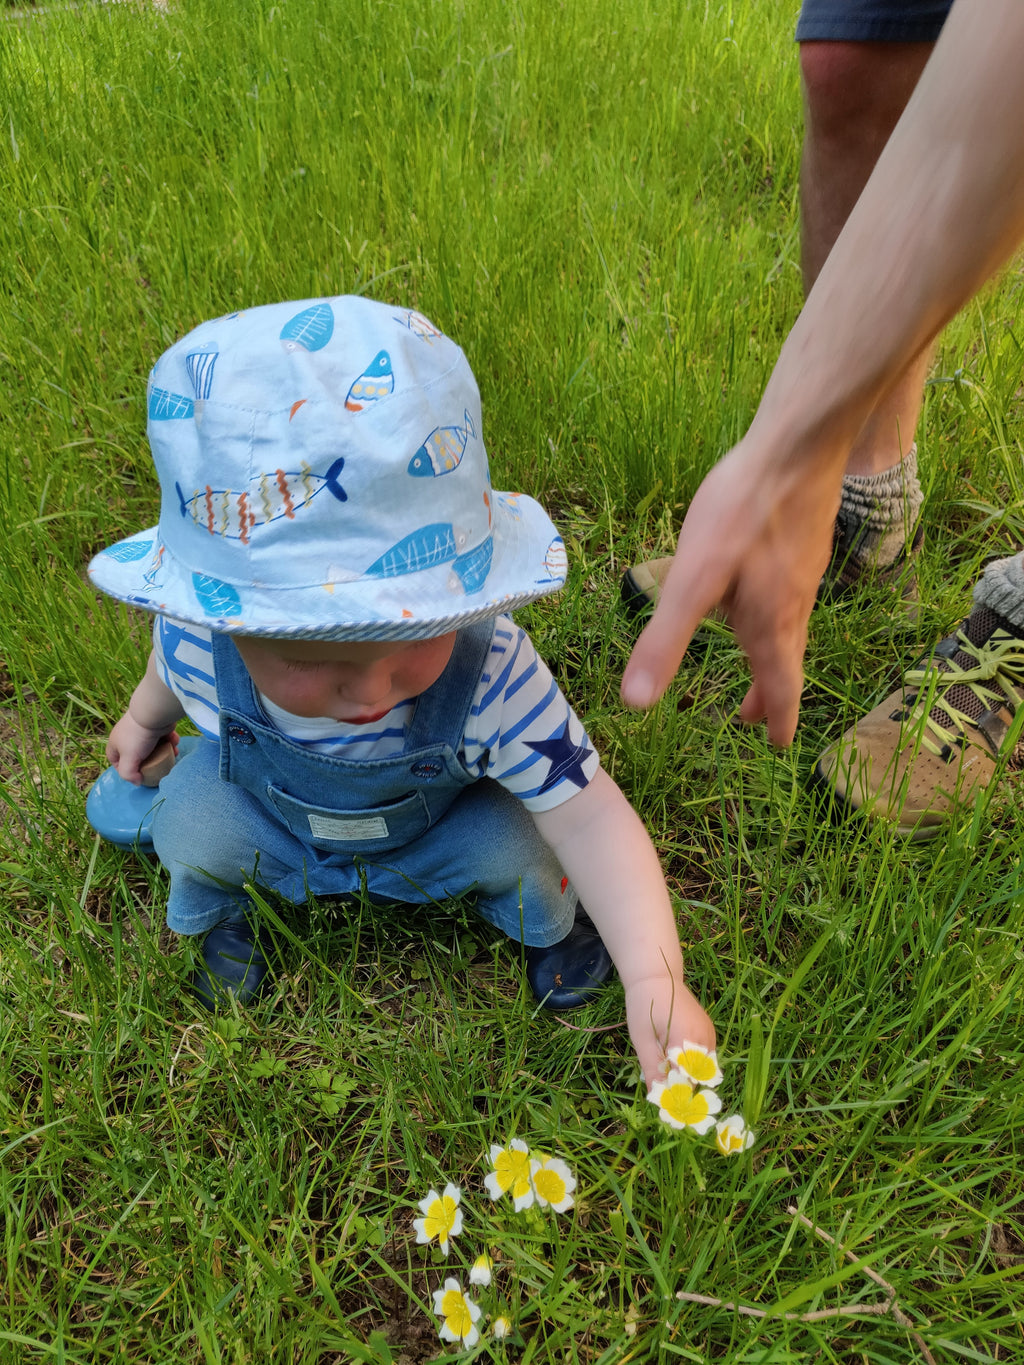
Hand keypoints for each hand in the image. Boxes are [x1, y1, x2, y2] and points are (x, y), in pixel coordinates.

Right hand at [106, 712, 178, 783]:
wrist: (154, 714)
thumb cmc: (137, 738)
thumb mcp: (128, 760)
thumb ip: (128, 774)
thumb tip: (137, 782)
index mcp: (116, 744)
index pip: (116, 762)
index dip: (126, 771)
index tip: (139, 776)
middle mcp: (128, 737)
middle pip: (138, 756)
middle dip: (150, 762)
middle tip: (160, 767)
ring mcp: (142, 731)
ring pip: (153, 747)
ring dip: (163, 752)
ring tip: (172, 755)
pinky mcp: (156, 725)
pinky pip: (163, 737)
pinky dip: (170, 741)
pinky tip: (174, 743)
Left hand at [620, 432, 842, 744]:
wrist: (797, 446)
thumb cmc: (743, 511)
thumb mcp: (692, 579)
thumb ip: (665, 640)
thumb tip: (637, 703)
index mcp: (769, 623)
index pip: (780, 687)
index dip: (779, 719)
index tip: (780, 746)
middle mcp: (794, 605)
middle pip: (785, 662)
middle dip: (770, 694)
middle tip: (754, 718)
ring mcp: (804, 572)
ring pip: (790, 628)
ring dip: (773, 657)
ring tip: (757, 664)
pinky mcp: (804, 543)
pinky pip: (791, 596)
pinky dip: (777, 618)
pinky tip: (762, 595)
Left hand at [625, 972, 715, 1090]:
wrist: (657, 976)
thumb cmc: (644, 1004)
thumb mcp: (642, 1037)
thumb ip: (652, 1067)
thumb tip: (657, 1097)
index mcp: (687, 1037)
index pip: (688, 1078)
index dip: (678, 1093)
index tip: (665, 1104)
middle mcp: (705, 1037)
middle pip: (700, 1076)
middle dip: (684, 1087)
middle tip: (665, 1094)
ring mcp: (710, 1034)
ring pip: (704, 1069)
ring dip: (688, 1076)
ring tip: (668, 1078)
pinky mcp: (709, 1032)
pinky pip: (705, 1057)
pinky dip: (693, 1065)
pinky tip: (675, 1063)